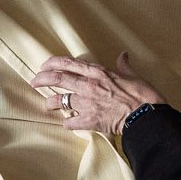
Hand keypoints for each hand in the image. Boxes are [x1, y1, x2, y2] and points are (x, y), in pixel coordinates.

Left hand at [29, 52, 165, 137]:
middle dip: (42, 79)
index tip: (44, 65)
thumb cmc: (142, 95)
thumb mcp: (133, 75)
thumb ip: (123, 65)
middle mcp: (89, 86)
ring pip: (60, 101)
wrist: (146, 115)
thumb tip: (123, 55)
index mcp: (98, 73)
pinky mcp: (91, 121)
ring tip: (47, 105)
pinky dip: (68, 124)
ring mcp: (88, 104)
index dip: (52, 63)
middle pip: (58, 79)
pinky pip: (72, 123)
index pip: (69, 63)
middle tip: (34, 82)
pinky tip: (67, 124)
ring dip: (51, 103)